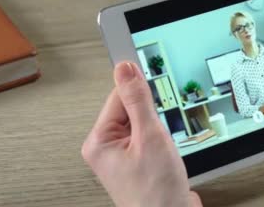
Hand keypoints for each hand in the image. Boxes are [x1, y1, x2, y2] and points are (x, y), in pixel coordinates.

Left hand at [81, 62, 202, 206]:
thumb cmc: (155, 193)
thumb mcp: (149, 137)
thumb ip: (137, 100)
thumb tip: (125, 69)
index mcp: (99, 141)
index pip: (118, 97)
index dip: (140, 93)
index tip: (151, 83)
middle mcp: (106, 149)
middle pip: (131, 110)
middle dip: (152, 118)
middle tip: (158, 136)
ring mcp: (121, 157)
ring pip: (143, 125)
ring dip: (158, 132)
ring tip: (162, 152)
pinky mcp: (137, 163)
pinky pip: (149, 140)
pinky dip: (162, 143)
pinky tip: (165, 158)